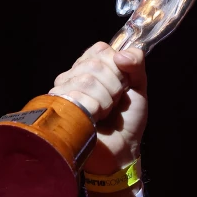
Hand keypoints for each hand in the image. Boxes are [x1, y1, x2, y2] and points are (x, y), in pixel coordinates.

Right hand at [49, 42, 147, 174]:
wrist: (121, 148)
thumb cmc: (127, 119)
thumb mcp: (139, 87)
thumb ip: (136, 64)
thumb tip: (120, 54)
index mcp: (91, 66)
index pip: (100, 49)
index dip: (117, 66)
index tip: (123, 84)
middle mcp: (73, 75)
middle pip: (95, 65)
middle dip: (115, 86)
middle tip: (115, 103)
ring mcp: (62, 91)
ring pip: (87, 80)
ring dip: (106, 100)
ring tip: (104, 113)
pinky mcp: (57, 107)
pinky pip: (78, 97)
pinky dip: (95, 109)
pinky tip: (94, 119)